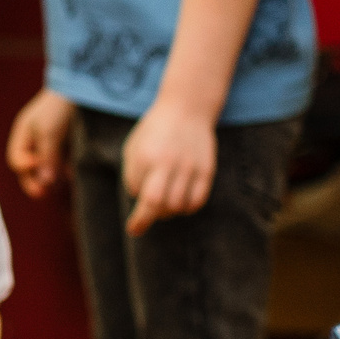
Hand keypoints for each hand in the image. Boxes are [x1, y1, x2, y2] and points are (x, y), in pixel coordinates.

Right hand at [6, 88, 75, 199]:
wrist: (82, 87)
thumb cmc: (59, 106)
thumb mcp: (49, 132)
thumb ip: (46, 157)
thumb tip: (45, 182)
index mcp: (23, 135)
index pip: (17, 161)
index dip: (27, 170)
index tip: (43, 174)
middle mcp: (34, 141)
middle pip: (29, 168)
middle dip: (36, 181)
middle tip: (45, 193)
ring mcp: (51, 143)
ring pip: (46, 167)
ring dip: (52, 177)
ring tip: (63, 182)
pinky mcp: (67, 144)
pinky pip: (61, 162)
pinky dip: (64, 170)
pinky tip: (72, 173)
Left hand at [121, 100, 215, 234]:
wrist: (185, 109)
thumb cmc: (154, 132)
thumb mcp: (134, 147)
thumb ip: (133, 174)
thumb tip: (140, 201)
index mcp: (145, 156)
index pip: (138, 194)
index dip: (136, 211)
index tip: (133, 229)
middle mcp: (167, 162)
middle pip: (156, 203)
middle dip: (148, 219)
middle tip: (143, 223)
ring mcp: (189, 166)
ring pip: (177, 205)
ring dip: (168, 213)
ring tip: (162, 209)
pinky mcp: (206, 169)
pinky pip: (197, 200)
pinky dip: (187, 208)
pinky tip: (180, 205)